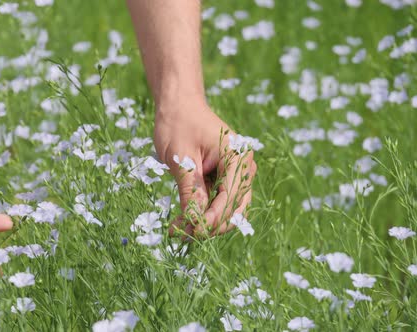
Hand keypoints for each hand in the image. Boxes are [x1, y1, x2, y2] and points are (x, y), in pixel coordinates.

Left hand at [154, 99, 256, 237]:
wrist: (177, 104)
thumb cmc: (178, 124)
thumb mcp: (182, 159)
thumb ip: (191, 190)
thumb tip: (195, 220)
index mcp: (238, 157)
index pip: (231, 195)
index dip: (214, 217)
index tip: (195, 230)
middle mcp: (243, 166)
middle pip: (235, 206)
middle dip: (212, 224)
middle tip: (185, 235)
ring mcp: (235, 172)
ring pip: (227, 207)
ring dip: (206, 221)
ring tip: (179, 230)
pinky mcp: (224, 176)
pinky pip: (217, 200)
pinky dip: (202, 211)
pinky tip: (182, 221)